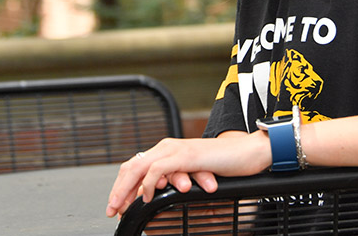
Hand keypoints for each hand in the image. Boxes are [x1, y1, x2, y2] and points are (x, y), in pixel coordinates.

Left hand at [105, 132, 270, 217]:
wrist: (245, 152)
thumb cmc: (222, 164)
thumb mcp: (191, 174)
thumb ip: (174, 179)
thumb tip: (156, 194)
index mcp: (166, 150)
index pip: (134, 166)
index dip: (121, 185)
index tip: (116, 205)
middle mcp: (166, 147)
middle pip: (131, 167)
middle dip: (118, 190)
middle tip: (112, 209)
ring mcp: (175, 150)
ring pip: (139, 168)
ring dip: (127, 190)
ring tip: (123, 207)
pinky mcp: (185, 156)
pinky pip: (158, 170)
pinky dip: (148, 185)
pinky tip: (147, 198)